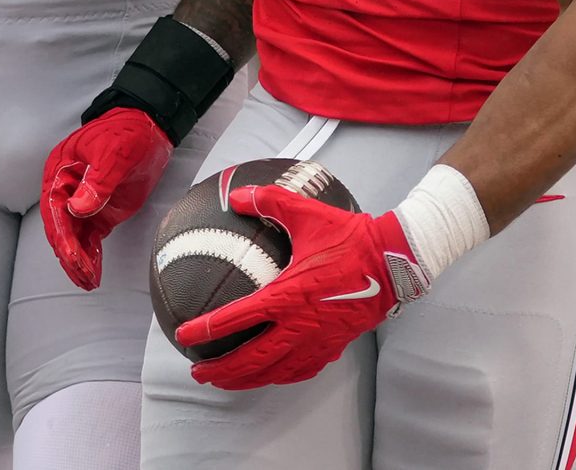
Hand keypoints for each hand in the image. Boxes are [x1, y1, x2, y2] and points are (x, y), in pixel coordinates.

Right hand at [41, 106, 174, 289]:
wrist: (150, 127)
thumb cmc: (127, 132)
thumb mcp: (114, 152)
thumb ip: (98, 180)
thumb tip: (78, 208)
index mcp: (60, 171)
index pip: (54, 209)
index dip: (62, 235)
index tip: (72, 256)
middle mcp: (66, 189)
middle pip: (61, 228)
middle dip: (70, 255)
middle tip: (82, 275)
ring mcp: (83, 202)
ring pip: (74, 238)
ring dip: (79, 261)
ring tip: (88, 282)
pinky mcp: (99, 212)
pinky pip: (89, 239)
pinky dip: (91, 256)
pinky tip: (93, 274)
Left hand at [175, 184, 426, 389]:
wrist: (392, 262)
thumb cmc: (349, 237)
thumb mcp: (306, 213)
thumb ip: (269, 201)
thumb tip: (237, 194)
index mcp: (287, 295)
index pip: (237, 318)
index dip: (206, 330)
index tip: (183, 336)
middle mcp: (299, 325)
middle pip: (251, 360)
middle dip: (220, 370)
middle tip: (197, 372)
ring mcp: (317, 340)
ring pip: (273, 372)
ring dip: (245, 379)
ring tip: (225, 381)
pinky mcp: (333, 346)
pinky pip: (299, 371)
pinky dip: (278, 377)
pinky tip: (270, 375)